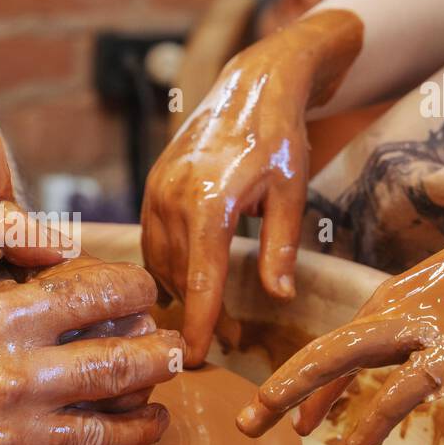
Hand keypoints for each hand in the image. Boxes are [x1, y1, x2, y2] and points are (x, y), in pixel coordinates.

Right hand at [0, 116, 161, 411]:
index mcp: (1, 313)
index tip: (146, 295)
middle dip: (161, 354)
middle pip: (121, 363)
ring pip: (106, 426)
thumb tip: (61, 241)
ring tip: (159, 407)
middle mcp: (13, 374)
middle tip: (176, 351)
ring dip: (145, 414)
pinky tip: (115, 443)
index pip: (100, 295)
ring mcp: (6, 432)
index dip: (137, 291)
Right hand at [141, 9, 362, 365]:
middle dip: (197, 314)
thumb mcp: (292, 192)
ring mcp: (156, 190)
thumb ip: (280, 246)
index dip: (200, 322)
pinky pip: (151, 241)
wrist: (250, 86)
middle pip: (179, 276)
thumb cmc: (279, 138)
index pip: (200, 278)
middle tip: (224, 346)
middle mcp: (172, 196)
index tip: (199, 358)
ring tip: (206, 321)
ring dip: (180, 293)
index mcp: (208, 200)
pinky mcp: (151, 187)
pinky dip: (166, 268)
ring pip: (159, 262)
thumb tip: (276, 297)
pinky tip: (187, 284)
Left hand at [235, 181, 443, 444]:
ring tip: (278, 430)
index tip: (281, 409)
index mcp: (391, 301)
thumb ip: (427, 324)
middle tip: (245, 422)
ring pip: (340, 362)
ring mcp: (419, 330)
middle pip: (319, 353)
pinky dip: (371, 418)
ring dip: (303, 395)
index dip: (303, 381)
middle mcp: (393, 312)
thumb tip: (417, 355)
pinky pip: (400, 390)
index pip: (333, 347)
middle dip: (278, 390)